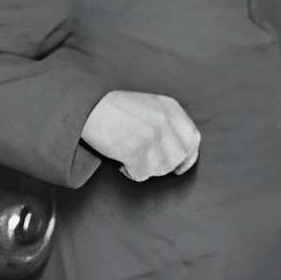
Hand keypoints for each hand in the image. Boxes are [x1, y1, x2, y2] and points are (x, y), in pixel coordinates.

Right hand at [79, 90, 202, 179]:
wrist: (88, 107)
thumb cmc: (114, 108)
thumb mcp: (149, 105)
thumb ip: (168, 123)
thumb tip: (179, 150)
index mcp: (170, 108)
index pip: (192, 139)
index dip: (188, 157)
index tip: (181, 166)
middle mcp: (164, 122)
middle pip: (177, 158)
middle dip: (162, 165)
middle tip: (144, 158)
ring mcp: (152, 137)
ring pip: (161, 169)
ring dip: (145, 167)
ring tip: (129, 153)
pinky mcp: (137, 151)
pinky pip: (141, 174)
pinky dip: (130, 171)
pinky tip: (121, 158)